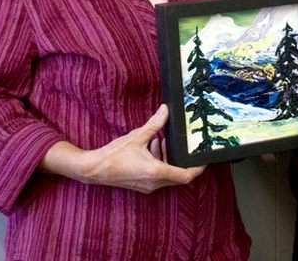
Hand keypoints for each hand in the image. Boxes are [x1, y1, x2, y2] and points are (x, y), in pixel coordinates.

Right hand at [39, 104, 203, 193]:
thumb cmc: (113, 155)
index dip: (198, 168)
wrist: (93, 169)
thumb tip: (166, 110)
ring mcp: (147, 186)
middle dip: (182, 159)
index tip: (204, 159)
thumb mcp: (137, 136)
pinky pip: (158, 175)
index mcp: (156, 172)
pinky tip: (152, 146)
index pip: (185, 176)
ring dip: (169, 158)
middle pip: (178, 175)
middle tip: (185, 145)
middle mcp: (154, 182)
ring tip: (162, 140)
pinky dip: (160, 161)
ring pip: (168, 174)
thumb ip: (154, 124)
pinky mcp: (141, 184)